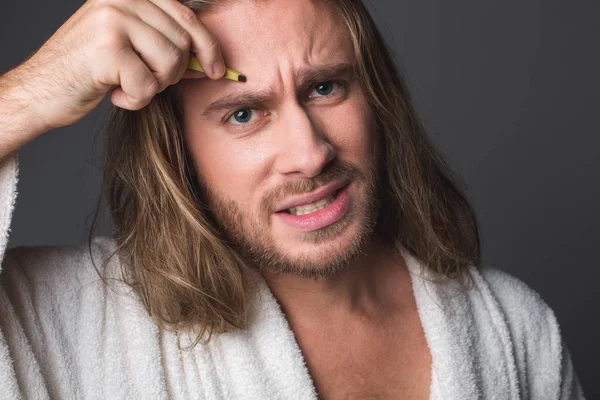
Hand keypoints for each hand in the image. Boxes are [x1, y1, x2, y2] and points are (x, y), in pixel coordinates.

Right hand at [12, 0, 223, 129]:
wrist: (40, 90)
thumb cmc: (88, 71)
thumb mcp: (128, 46)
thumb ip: (164, 43)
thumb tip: (210, 60)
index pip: (185, 15)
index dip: (209, 46)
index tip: (218, 70)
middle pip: (181, 43)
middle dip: (171, 73)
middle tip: (144, 81)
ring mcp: (112, 20)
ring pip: (169, 62)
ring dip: (153, 87)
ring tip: (126, 85)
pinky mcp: (107, 48)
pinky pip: (148, 85)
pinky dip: (136, 100)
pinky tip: (115, 95)